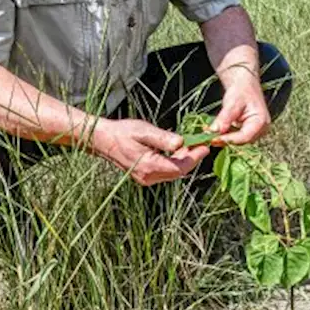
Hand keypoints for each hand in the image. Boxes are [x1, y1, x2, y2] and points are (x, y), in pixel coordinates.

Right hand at [91, 118, 209, 185]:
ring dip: (183, 160)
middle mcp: (148, 176)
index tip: (205, 147)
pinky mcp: (145, 176)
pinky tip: (177, 149)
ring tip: (191, 144)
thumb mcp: (144, 131)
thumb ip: (163, 138)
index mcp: (149, 166)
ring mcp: (146, 178)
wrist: (104, 140)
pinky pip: (165, 172)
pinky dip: (174, 161)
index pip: (180, 168)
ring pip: (173, 173)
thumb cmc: (122, 133)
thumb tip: (181, 142)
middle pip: (178, 172)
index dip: (195, 158)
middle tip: (201, 143)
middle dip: (192, 158)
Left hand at [211, 79, 270, 144]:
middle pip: (240, 141)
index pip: (245, 137)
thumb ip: (224, 117)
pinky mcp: (245, 132)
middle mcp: (260, 130)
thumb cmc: (242, 90)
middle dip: (224, 139)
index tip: (214, 139)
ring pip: (236, 141)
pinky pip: (234, 137)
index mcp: (261, 122)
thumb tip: (214, 131)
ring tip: (208, 133)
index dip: (229, 139)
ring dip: (222, 138)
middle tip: (208, 137)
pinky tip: (213, 131)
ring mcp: (253, 133)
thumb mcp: (233, 102)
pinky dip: (223, 135)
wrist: (244, 85)